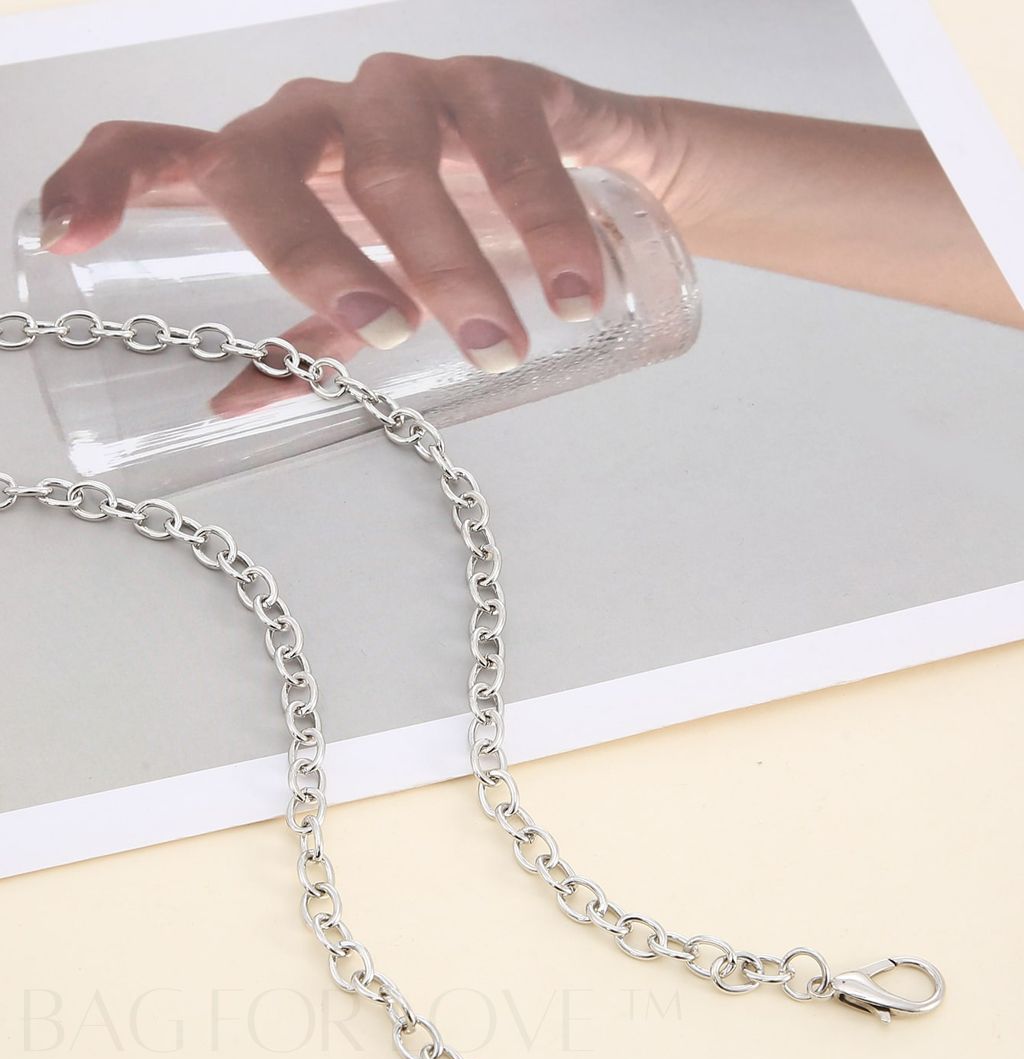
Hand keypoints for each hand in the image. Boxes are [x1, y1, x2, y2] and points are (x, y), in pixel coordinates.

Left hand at [40, 53, 690, 405]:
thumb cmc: (448, 241)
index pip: (162, 150)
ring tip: (499, 342)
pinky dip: (543, 223)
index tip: (72, 240)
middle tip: (394, 335)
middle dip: (316, 257)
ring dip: (447, 260)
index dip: (102, 182)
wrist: (582, 188)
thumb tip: (226, 407)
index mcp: (270, 168)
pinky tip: (573, 288)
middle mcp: (323, 117)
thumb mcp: (368, 297)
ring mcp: (411, 91)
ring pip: (395, 158)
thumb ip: (306, 341)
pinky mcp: (501, 83)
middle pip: (269, 161)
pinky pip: (511, 143)